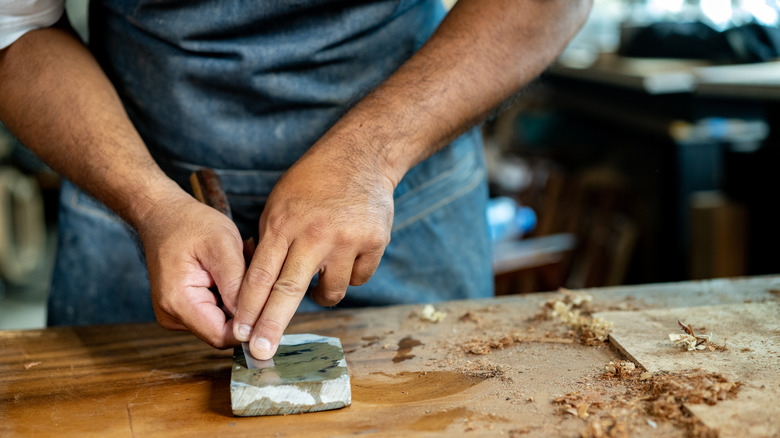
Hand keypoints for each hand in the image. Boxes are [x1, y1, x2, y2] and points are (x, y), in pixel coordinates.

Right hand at [137, 193, 246, 347]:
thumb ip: (237, 285)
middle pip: (224, 329)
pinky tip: (231, 268)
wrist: (163, 214)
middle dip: (246, 303)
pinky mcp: (184, 308)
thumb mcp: (222, 246)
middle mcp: (173, 315)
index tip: (268, 301)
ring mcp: (177, 313)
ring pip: (223, 319)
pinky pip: (216, 310)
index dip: (249, 325)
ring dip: (239, 295)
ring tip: (240, 261)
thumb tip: (252, 322)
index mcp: (178, 302)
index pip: (221, 336)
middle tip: (251, 266)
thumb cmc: (190, 224)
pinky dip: (229, 292)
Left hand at [233, 146, 394, 359]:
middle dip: (272, 326)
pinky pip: (358, 279)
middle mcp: (314, 233)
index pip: (261, 274)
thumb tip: (257, 288)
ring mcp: (347, 239)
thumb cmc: (313, 181)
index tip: (239, 335)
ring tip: (318, 278)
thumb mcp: (279, 203)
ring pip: (331, 292)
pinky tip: (345, 256)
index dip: (248, 308)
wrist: (361, 156)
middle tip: (261, 354)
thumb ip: (270, 242)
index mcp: (284, 222)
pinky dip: (349, 276)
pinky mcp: (374, 242)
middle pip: (288, 290)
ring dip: (321, 295)